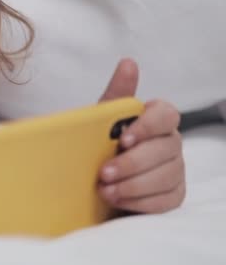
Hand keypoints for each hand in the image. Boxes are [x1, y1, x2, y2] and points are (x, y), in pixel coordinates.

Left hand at [97, 58, 185, 212]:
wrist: (89, 184)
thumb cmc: (99, 147)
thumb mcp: (101, 122)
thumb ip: (117, 96)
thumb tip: (128, 62)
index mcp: (155, 119)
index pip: (167, 114)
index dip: (148, 127)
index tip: (123, 139)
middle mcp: (170, 142)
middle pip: (166, 150)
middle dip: (132, 163)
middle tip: (104, 173)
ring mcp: (175, 169)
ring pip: (167, 176)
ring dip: (133, 185)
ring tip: (105, 191)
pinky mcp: (172, 195)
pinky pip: (166, 200)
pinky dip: (140, 202)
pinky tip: (118, 201)